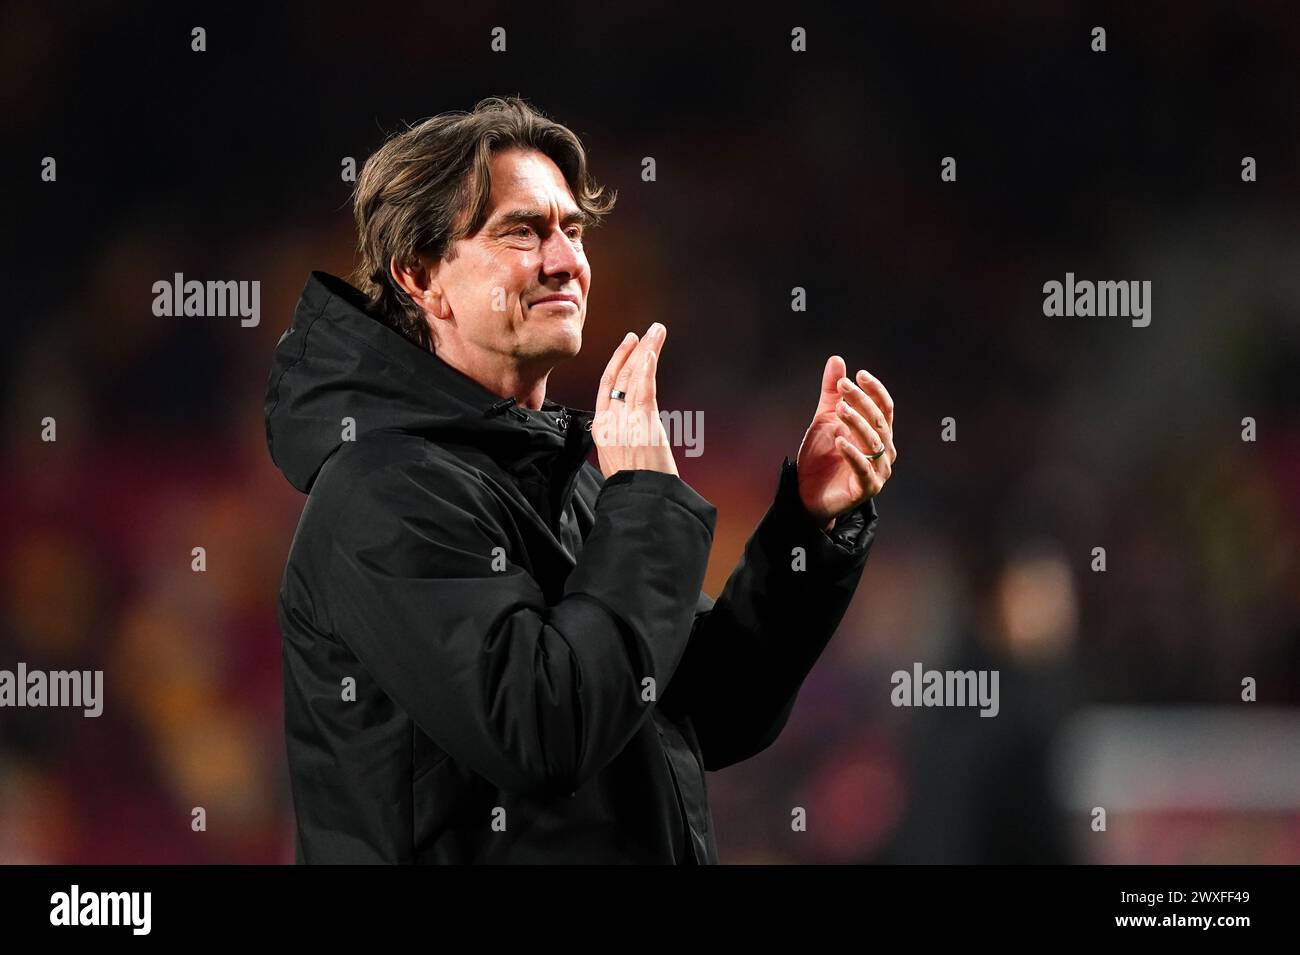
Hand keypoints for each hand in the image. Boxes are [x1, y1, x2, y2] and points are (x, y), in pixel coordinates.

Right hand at [593, 323, 678, 478]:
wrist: (640, 501)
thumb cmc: (635, 485)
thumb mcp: (618, 460)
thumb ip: (621, 438)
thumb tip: (632, 426)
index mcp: (602, 429)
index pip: (607, 387)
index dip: (616, 363)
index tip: (628, 345)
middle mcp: (610, 422)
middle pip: (619, 378)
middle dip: (633, 351)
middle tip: (647, 331)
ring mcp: (625, 422)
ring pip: (632, 379)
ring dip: (646, 351)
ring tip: (656, 332)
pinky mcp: (641, 425)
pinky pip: (643, 391)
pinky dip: (646, 370)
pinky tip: (650, 352)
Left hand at [796, 355, 895, 528]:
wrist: (807, 495)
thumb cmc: (821, 457)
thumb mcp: (825, 420)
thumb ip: (832, 393)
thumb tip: (837, 359)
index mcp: (879, 435)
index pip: (884, 408)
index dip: (874, 390)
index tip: (859, 374)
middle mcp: (884, 452)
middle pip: (878, 421)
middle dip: (861, 401)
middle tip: (843, 387)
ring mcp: (878, 471)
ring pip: (873, 442)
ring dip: (856, 423)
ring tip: (839, 409)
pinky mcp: (866, 489)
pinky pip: (863, 468)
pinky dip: (852, 453)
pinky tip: (839, 440)